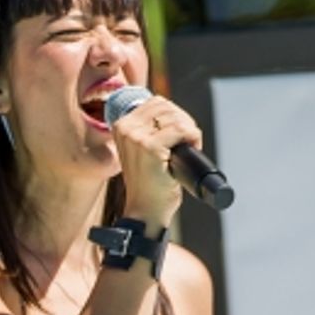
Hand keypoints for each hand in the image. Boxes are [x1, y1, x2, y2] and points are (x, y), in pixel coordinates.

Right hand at [110, 94, 194, 227]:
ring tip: (188, 149)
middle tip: (188, 143)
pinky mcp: (150, 148)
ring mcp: (136, 138)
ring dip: (189, 130)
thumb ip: (150, 130)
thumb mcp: (142, 152)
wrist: (145, 212)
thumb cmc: (149, 185)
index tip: (181, 134)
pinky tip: (193, 149)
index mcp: (121, 126)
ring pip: (175, 117)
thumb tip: (173, 112)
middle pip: (166, 107)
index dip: (175, 115)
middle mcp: (125, 128)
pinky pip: (181, 130)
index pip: (156, 102)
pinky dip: (193, 138)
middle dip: (184, 122)